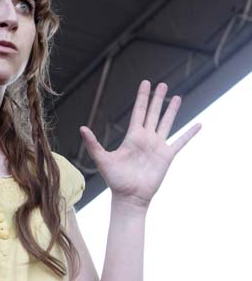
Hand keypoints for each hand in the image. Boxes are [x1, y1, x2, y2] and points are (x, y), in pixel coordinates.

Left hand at [79, 80, 201, 207]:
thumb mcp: (103, 160)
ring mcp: (158, 146)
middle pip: (153, 113)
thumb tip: (82, 129)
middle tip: (163, 84)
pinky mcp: (167, 157)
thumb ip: (93, 144)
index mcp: (133, 136)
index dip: (142, 97)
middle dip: (158, 98)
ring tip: (177, 97)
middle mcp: (146, 138)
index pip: (139, 111)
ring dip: (172, 111)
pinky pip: (181, 142)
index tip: (146, 83)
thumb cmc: (116, 180)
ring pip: (167, 123)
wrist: (130, 197)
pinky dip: (190, 133)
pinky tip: (198, 125)